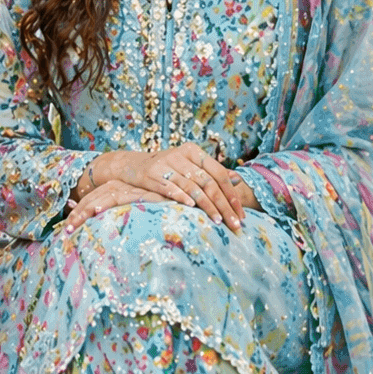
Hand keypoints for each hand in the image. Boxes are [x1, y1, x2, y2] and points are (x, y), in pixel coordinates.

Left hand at [64, 178, 172, 233]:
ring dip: (85, 211)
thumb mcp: (138, 213)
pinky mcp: (141, 193)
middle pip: (93, 199)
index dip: (78, 211)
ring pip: (101, 198)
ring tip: (72, 225)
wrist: (185, 203)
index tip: (66, 225)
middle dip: (77, 214)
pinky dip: (106, 203)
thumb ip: (120, 216)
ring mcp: (131, 189)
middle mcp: (122, 187)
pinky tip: (96, 210)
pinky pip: (120, 198)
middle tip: (65, 230)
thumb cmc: (162, 212)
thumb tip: (100, 224)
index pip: (92, 200)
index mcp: (118, 190)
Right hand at [100, 143, 250, 230]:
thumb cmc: (166, 168)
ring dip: (207, 206)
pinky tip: (192, 207)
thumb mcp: (188, 164)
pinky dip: (182, 196)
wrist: (131, 164)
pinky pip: (170, 187)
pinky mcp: (151, 175)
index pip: (218, 173)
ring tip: (218, 221)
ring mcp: (165, 165)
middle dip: (224, 205)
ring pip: (192, 187)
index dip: (231, 193)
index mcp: (193, 151)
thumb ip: (209, 171)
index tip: (241, 212)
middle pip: (208, 182)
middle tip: (235, 223)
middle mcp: (180, 155)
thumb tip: (236, 180)